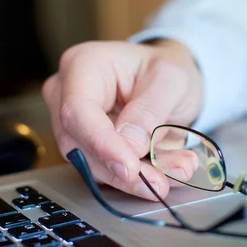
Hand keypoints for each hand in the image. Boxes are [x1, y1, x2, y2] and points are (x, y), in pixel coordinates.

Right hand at [42, 39, 202, 200]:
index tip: (129, 167)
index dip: (101, 143)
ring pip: (93, 165)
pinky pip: (108, 171)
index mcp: (83, 65)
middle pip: (80, 144)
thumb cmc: (164, 68)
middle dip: (122, 169)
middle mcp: (68, 95)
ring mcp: (76, 124)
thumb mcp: (170, 79)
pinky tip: (169, 170)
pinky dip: (141, 177)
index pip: (77, 110)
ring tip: (177, 170)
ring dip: (137, 177)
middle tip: (160, 181)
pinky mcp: (90, 147)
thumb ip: (149, 111)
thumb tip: (129, 146)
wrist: (168, 80)